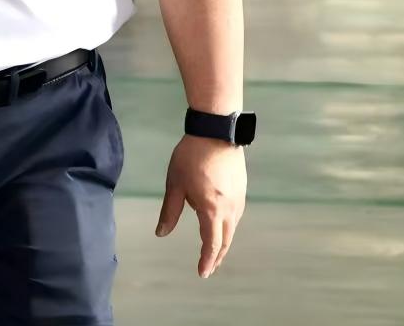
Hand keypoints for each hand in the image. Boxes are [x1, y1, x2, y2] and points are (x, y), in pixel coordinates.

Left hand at [156, 134, 247, 277]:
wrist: (217, 131)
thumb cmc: (191, 157)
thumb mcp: (175, 184)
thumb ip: (170, 211)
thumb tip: (161, 233)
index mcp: (212, 210)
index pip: (211, 244)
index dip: (207, 260)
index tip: (202, 273)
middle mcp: (230, 209)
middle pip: (225, 240)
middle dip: (216, 256)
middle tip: (209, 267)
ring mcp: (239, 199)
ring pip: (233, 228)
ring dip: (223, 242)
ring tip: (214, 250)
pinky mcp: (242, 189)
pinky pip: (236, 216)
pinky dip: (228, 227)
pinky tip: (222, 225)